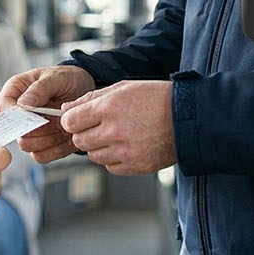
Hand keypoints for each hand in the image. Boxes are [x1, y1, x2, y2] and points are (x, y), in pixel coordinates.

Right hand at [0, 65, 95, 164]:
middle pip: (15, 133)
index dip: (16, 115)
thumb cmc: (67, 79)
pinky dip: (56, 149)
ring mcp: (31, 132)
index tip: (34, 115)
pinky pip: (42, 156)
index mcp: (15, 92)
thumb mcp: (56, 77)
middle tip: (55, 120)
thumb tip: (23, 104)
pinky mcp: (44, 145)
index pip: (3, 108)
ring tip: (64, 125)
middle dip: (37, 130)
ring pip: (29, 147)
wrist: (85, 90)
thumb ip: (40, 88)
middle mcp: (19, 115)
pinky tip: (67, 136)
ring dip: (48, 139)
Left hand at [62, 79, 176, 175]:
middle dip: (84, 133)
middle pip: (79, 140)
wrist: (187, 118)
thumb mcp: (123, 88)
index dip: (71, 119)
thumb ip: (91, 98)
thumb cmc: (156, 98)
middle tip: (100, 126)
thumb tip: (66, 108)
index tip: (78, 118)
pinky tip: (127, 146)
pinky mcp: (135, 166)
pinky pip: (110, 167)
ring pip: (93, 155)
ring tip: (118, 135)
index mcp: (109, 107)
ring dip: (99, 146)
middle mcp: (114, 131)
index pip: (70, 121)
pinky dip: (114, 158)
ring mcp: (125, 151)